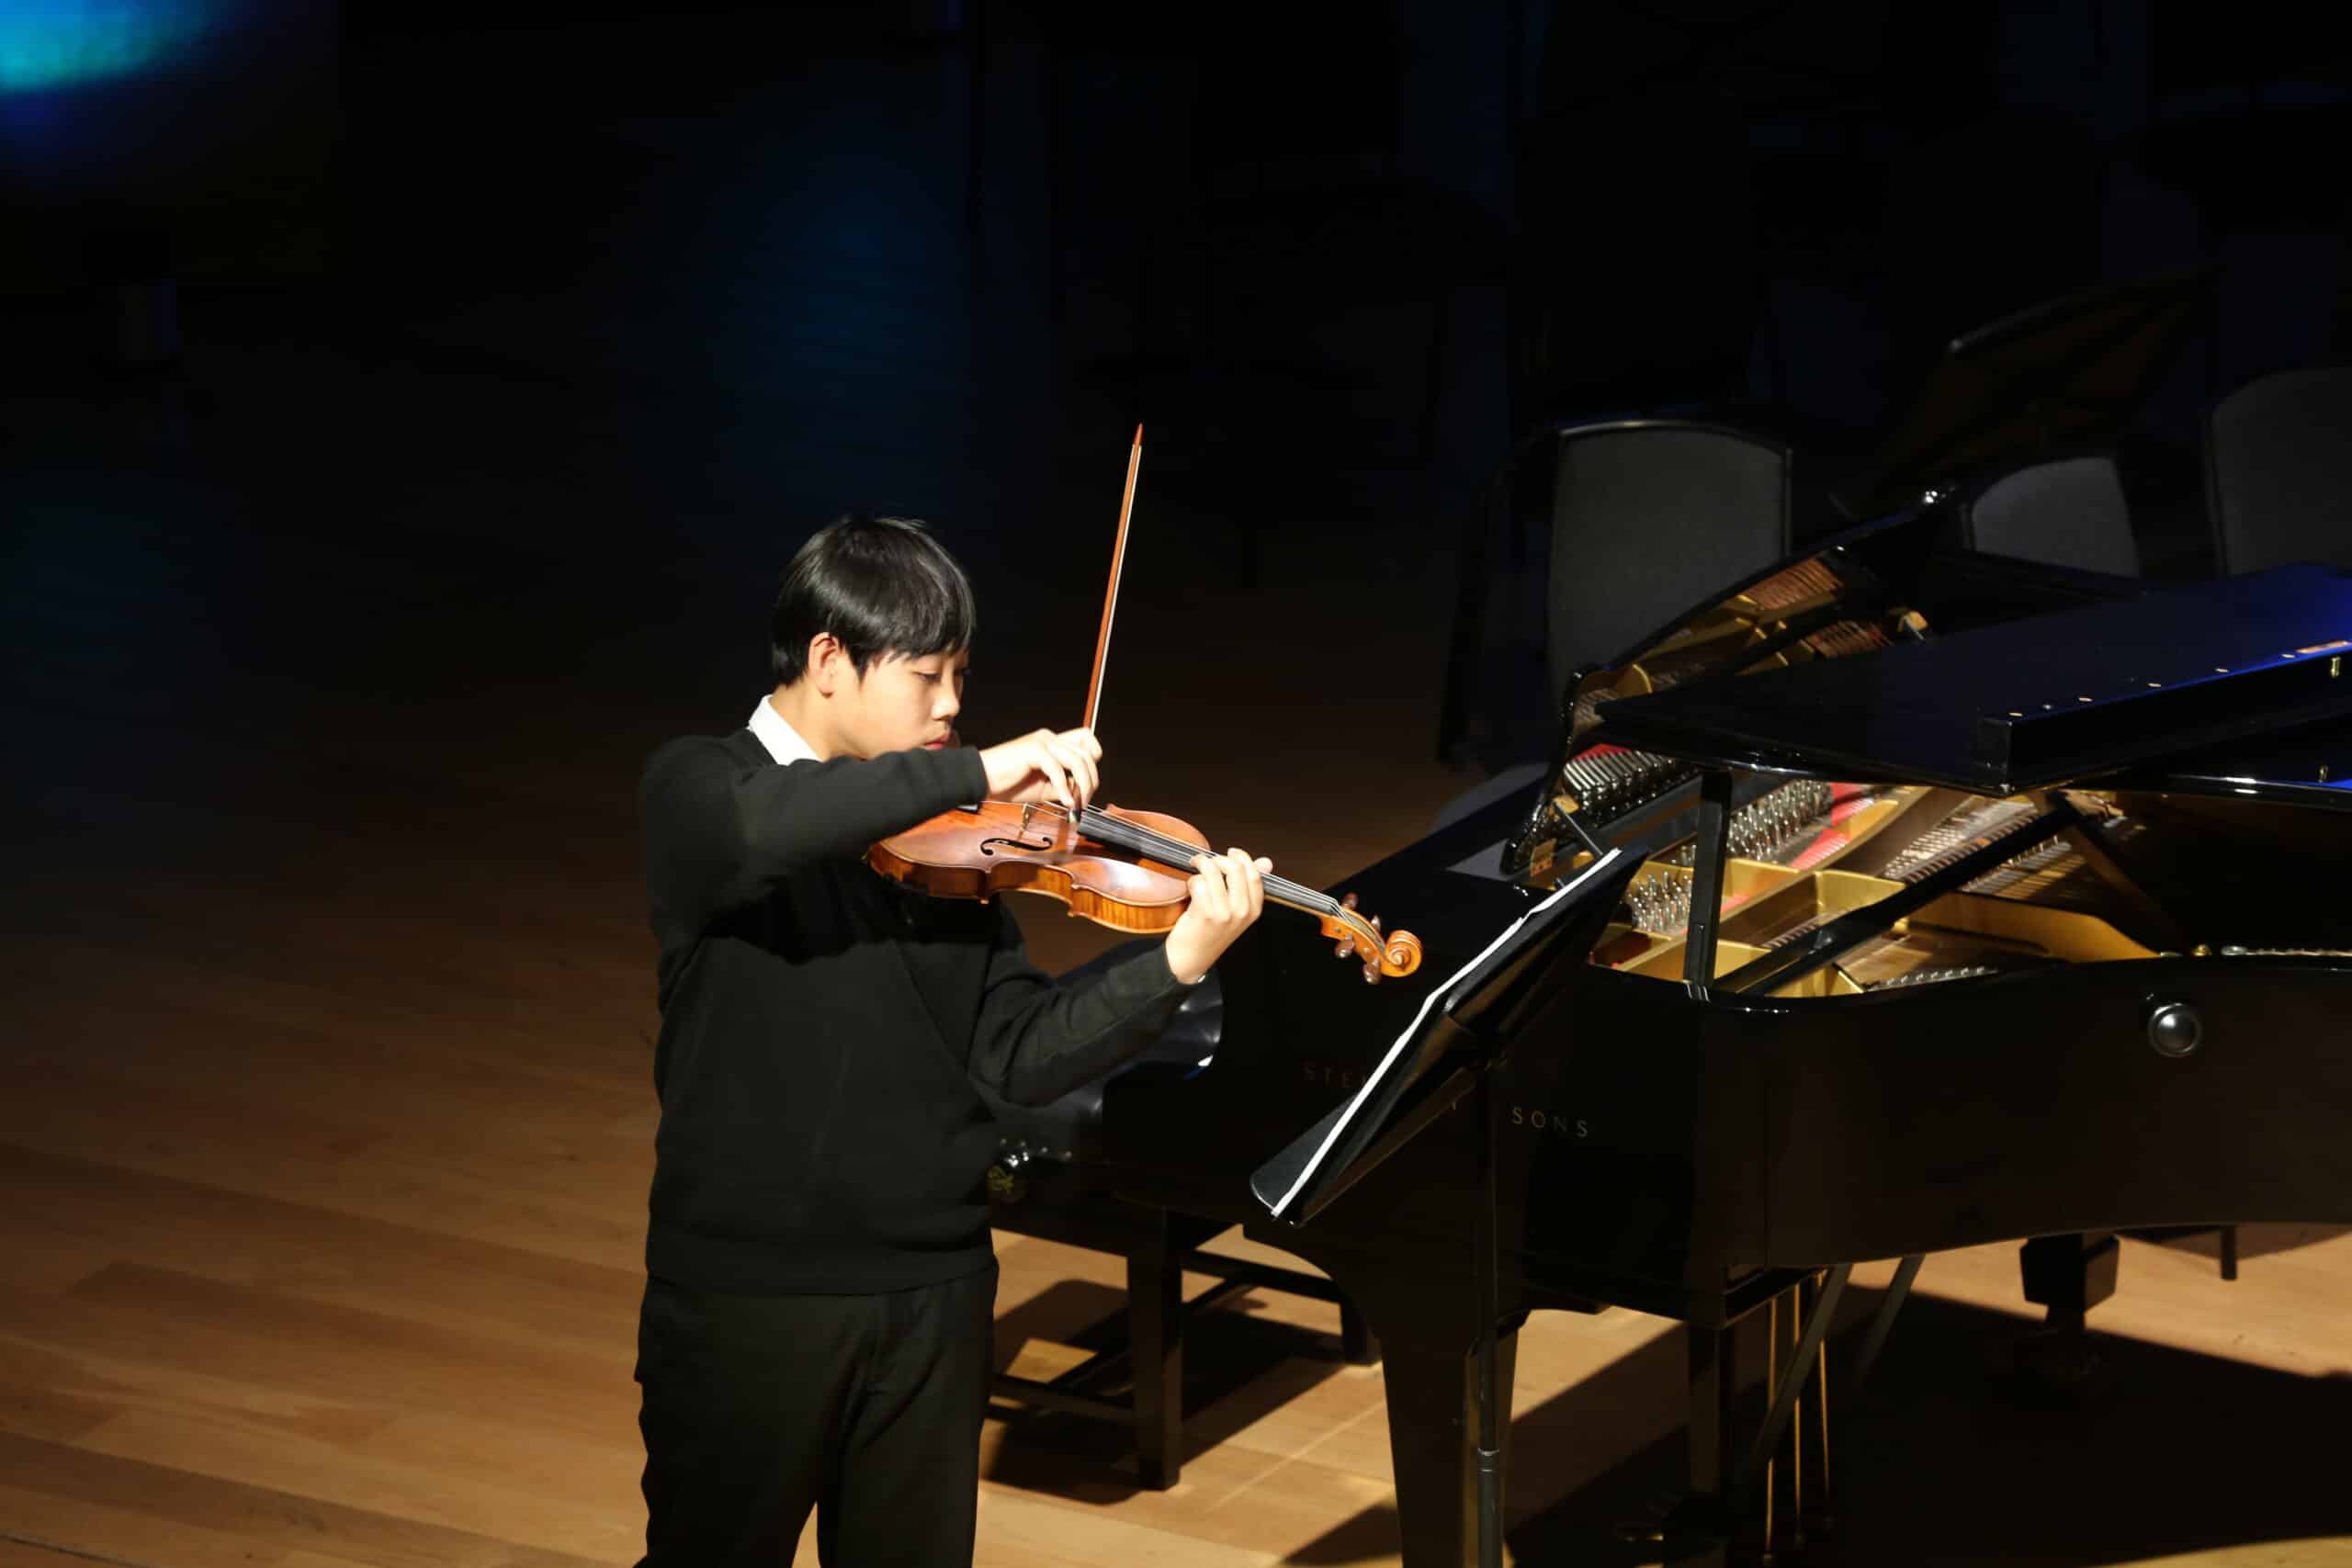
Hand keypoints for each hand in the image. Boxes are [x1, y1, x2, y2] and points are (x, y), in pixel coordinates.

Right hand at [980, 727, 1100, 814]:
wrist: (980, 780)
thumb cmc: (1007, 783)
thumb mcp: (1043, 787)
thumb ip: (1063, 785)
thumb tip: (1081, 792)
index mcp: (1051, 742)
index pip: (1086, 740)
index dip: (1093, 762)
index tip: (1087, 786)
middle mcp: (1050, 737)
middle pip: (1087, 754)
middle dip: (1091, 781)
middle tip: (1084, 802)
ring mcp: (1043, 741)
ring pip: (1077, 761)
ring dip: (1082, 786)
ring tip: (1076, 805)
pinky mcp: (1035, 750)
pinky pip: (1058, 770)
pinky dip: (1064, 790)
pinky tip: (1064, 803)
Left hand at [1163, 847, 1270, 983]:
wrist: (1191, 958)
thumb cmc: (1212, 932)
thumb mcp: (1237, 911)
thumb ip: (1250, 884)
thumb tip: (1266, 862)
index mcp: (1254, 910)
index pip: (1254, 875)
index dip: (1242, 858)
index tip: (1231, 852)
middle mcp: (1242, 911)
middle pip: (1235, 868)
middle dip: (1218, 859)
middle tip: (1207, 861)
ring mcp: (1224, 913)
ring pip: (1213, 872)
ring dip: (1201, 866)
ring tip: (1196, 869)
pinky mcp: (1204, 913)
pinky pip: (1198, 883)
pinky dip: (1191, 881)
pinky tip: (1190, 889)